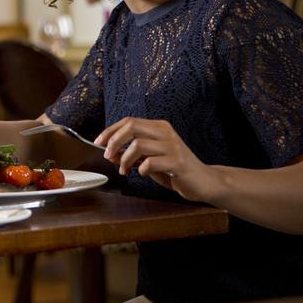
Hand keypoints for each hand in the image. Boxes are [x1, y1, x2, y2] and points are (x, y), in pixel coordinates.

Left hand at [95, 116, 214, 200]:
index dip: (110, 130)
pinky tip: (143, 173)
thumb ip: (131, 154)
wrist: (203, 181)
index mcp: (158, 127)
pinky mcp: (178, 162)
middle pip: (131, 126)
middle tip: (108, 155)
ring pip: (138, 144)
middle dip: (114, 141)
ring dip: (125, 159)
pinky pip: (151, 162)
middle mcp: (165, 132)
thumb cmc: (174, 169)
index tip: (98, 142)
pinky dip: (141, 169)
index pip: (129, 121)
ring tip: (125, 170)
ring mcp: (172, 146)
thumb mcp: (150, 159)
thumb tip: (110, 153)